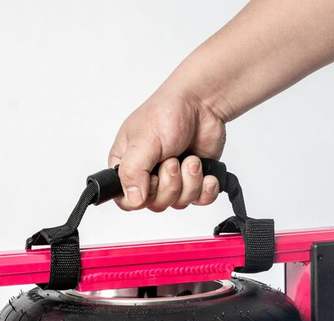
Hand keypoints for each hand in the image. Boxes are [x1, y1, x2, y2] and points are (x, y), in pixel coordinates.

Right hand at [108, 90, 226, 211]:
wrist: (202, 104)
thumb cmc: (168, 113)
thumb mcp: (143, 141)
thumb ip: (133, 172)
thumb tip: (132, 200)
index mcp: (127, 166)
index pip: (126, 201)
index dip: (142, 197)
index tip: (152, 179)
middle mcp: (148, 176)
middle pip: (156, 205)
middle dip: (170, 185)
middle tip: (173, 161)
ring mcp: (172, 179)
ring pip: (179, 203)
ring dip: (190, 182)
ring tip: (191, 159)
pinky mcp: (194, 181)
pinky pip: (200, 200)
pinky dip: (206, 189)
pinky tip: (206, 174)